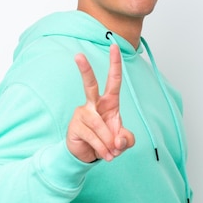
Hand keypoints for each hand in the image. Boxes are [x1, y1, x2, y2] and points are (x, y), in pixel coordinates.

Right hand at [67, 44, 135, 162]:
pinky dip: (102, 148)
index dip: (115, 64)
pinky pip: (93, 136)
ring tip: (111, 153)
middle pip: (89, 85)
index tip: (114, 46)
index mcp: (108, 102)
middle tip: (78, 55)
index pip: (113, 80)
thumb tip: (118, 140)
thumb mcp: (123, 142)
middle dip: (84, 70)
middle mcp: (93, 104)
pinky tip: (104, 155)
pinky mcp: (75, 126)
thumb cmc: (107, 142)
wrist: (88, 156)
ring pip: (100, 124)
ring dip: (109, 142)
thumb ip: (127, 139)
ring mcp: (82, 114)